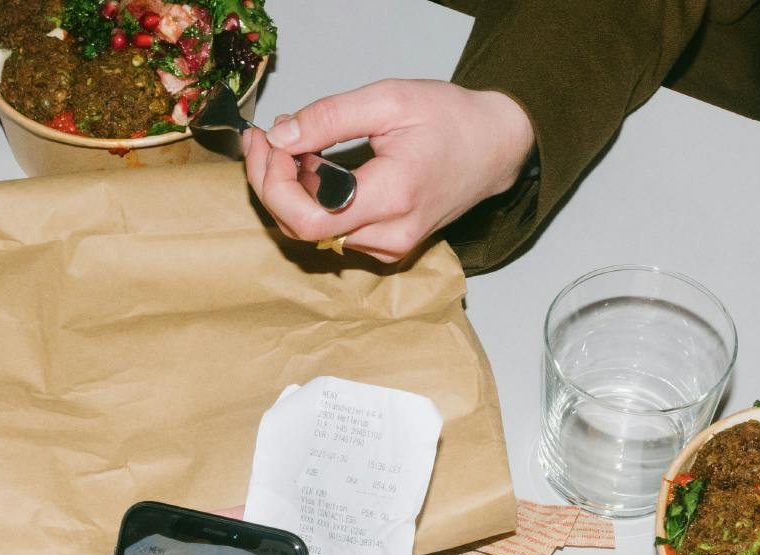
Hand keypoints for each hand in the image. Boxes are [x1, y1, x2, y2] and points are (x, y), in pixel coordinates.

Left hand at [243, 79, 534, 261]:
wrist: (493, 150)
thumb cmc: (450, 121)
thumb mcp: (388, 100)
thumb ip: (328, 119)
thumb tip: (280, 137)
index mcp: (392, 198)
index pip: (307, 219)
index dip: (272, 184)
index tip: (267, 141)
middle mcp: (391, 236)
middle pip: (303, 230)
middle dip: (271, 184)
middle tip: (266, 138)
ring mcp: (390, 248)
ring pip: (315, 235)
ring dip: (291, 192)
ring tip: (293, 146)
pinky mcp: (389, 248)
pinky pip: (335, 234)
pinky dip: (314, 202)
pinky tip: (314, 169)